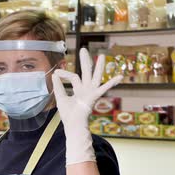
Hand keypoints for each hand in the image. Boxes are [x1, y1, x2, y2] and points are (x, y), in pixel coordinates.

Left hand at [52, 48, 122, 164]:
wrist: (72, 124)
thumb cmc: (68, 114)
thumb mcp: (60, 97)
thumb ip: (58, 86)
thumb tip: (54, 74)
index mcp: (79, 90)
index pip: (73, 77)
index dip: (64, 73)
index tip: (56, 72)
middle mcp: (86, 89)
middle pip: (86, 72)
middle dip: (85, 61)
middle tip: (83, 49)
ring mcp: (91, 92)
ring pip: (96, 77)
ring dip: (99, 66)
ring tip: (102, 56)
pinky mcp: (94, 96)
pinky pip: (104, 88)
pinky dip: (112, 83)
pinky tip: (120, 77)